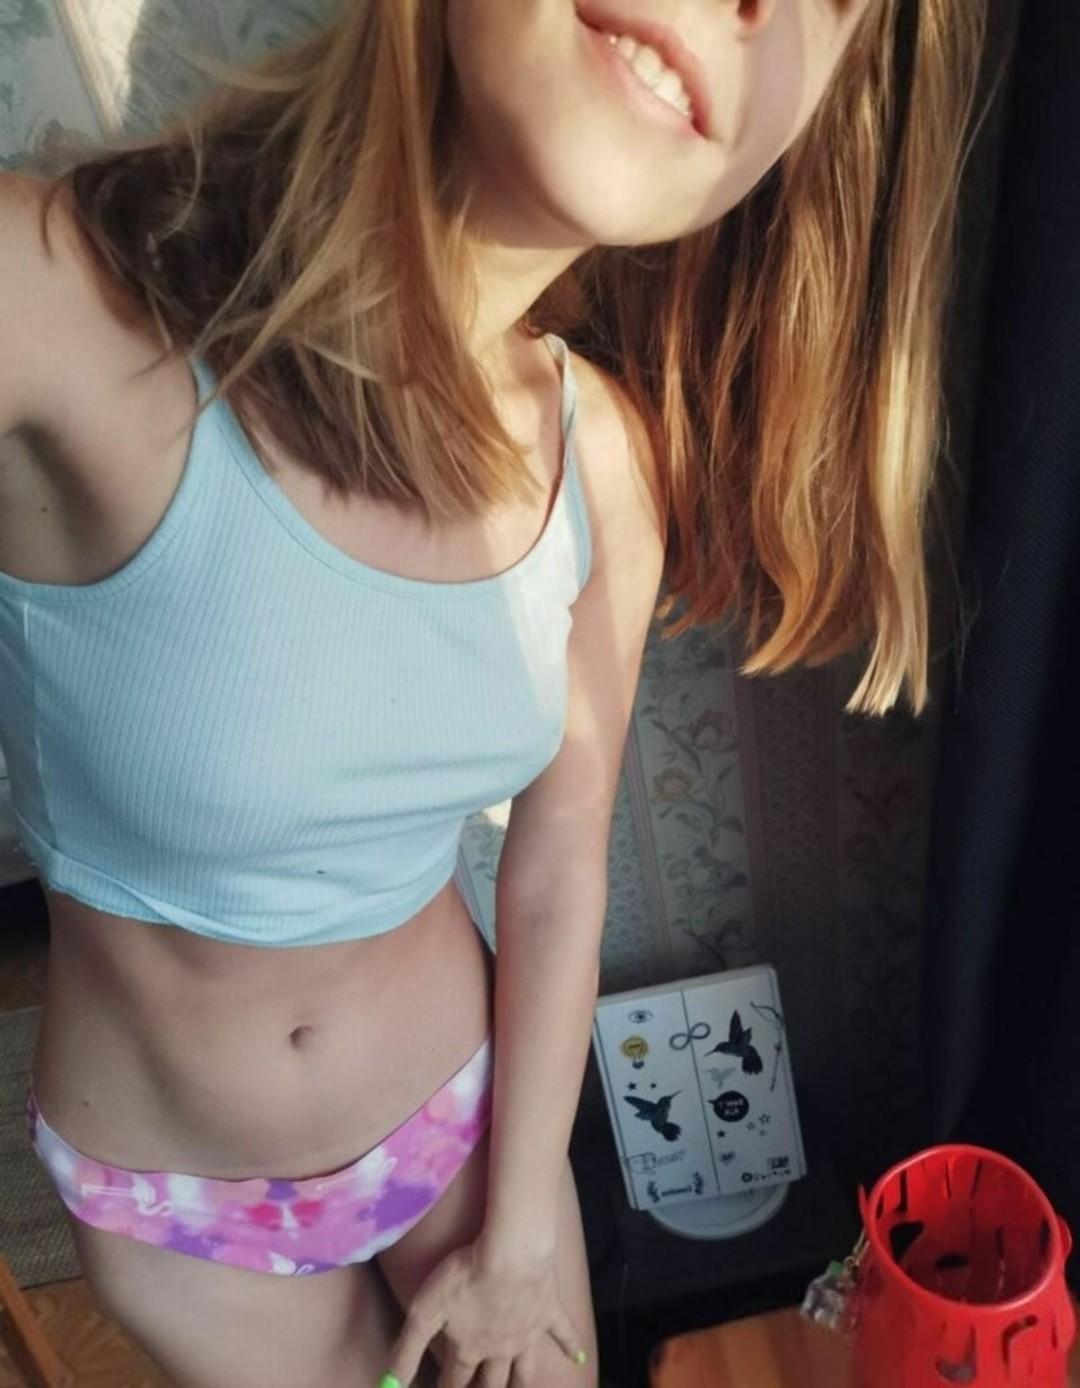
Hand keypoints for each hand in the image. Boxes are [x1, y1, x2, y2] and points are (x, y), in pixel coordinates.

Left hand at [380, 1235, 588, 1386]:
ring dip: (520, 1383)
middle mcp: (500, 1349)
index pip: (454, 1381)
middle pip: (491, 1381)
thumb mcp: (424, 1312)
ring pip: (525, 1370)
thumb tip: (387, 1386)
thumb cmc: (464, 1277)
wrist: (512, 1253)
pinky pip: (564, 1332)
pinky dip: (573, 1345)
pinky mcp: (550, 1312)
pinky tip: (581, 1356)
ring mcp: (528, 1333)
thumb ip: (406, 1350)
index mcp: (469, 1349)